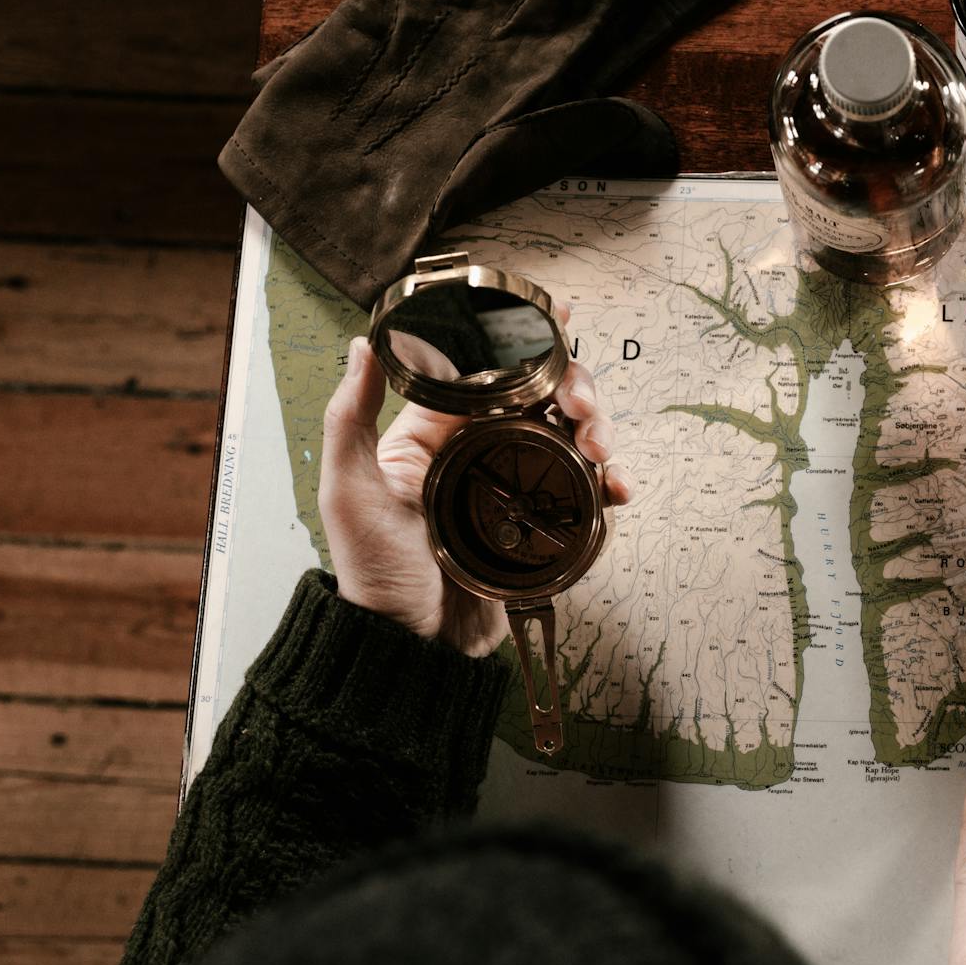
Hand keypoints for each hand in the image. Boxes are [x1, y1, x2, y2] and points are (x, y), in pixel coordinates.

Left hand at [318, 320, 629, 654]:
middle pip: (543, 398)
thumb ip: (351, 415)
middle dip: (574, 388)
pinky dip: (608, 482)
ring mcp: (516, 487)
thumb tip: (363, 346)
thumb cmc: (376, 573)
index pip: (488, 372)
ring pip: (571, 437)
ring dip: (597, 430)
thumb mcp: (352, 489)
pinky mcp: (543, 523)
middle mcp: (480, 453)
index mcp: (436, 435)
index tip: (555, 319)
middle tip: (581, 405)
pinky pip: (585, 491)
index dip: (525, 343)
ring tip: (598, 446)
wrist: (414, 645)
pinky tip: (614, 486)